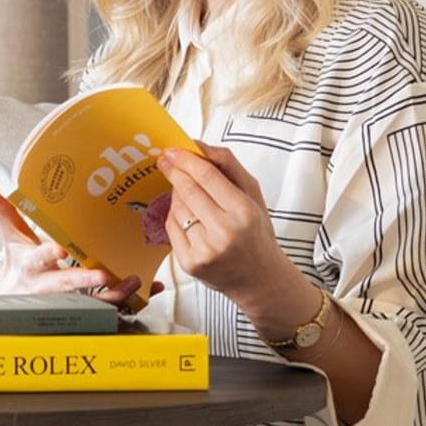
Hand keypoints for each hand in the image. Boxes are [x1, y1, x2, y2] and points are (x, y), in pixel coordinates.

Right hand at [0, 181, 147, 305]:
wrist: (18, 299)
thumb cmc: (19, 263)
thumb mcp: (10, 237)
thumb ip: (3, 209)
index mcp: (33, 266)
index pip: (40, 259)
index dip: (49, 254)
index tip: (59, 250)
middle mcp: (51, 287)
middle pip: (68, 286)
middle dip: (86, 282)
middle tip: (104, 274)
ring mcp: (69, 300)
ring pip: (93, 302)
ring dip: (115, 294)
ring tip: (134, 280)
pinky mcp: (86, 308)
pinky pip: (112, 308)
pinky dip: (134, 300)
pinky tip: (151, 288)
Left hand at [157, 144, 310, 322]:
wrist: (260, 280)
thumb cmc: (256, 234)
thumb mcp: (253, 196)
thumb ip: (228, 167)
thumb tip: (198, 146)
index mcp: (244, 212)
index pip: (207, 176)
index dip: (185, 159)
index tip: (172, 150)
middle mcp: (225, 232)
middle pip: (188, 190)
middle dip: (173, 171)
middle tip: (165, 159)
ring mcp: (205, 250)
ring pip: (177, 208)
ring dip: (176, 194)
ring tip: (185, 192)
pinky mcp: (190, 263)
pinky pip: (171, 228)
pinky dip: (174, 216)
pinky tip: (186, 215)